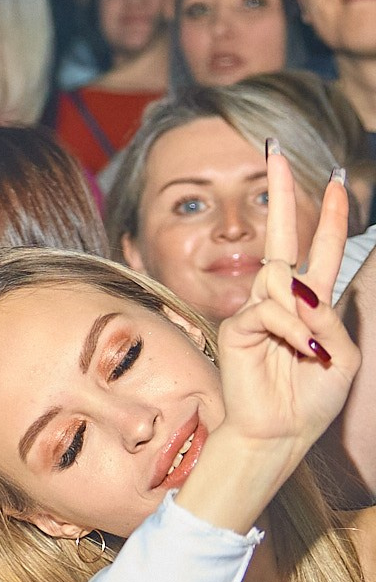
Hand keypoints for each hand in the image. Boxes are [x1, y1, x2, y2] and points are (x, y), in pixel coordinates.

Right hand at [208, 144, 356, 478]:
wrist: (280, 431)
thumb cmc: (313, 396)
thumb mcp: (342, 356)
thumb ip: (327, 317)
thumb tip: (295, 287)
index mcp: (313, 303)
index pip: (323, 250)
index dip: (331, 216)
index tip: (336, 181)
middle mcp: (282, 298)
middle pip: (282, 236)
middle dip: (282, 193)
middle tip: (275, 151)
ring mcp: (258, 308)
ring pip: (282, 280)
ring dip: (302, 315)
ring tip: (305, 350)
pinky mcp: (239, 324)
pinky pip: (268, 309)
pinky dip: (287, 328)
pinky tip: (292, 350)